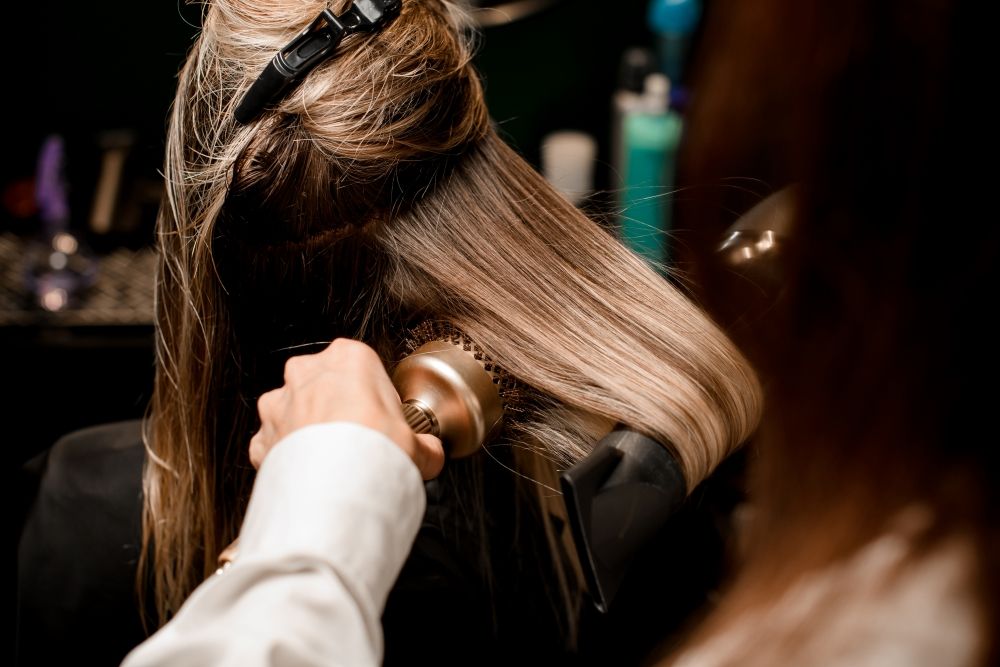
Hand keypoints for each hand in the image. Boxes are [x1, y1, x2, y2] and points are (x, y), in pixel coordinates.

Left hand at [249, 338, 444, 479]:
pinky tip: (309, 475)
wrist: (336, 490)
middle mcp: (307, 372)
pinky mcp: (261, 437)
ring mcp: (279, 403)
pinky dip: (287, 457)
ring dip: (308, 431)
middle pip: (325, 384)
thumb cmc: (374, 452)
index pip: (365, 368)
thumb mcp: (420, 445)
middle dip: (337, 409)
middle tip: (359, 441)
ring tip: (333, 462)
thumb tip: (430, 455)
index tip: (385, 421)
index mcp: (348, 357)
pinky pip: (274, 443)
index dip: (377, 398)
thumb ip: (425, 445)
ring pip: (294, 411)